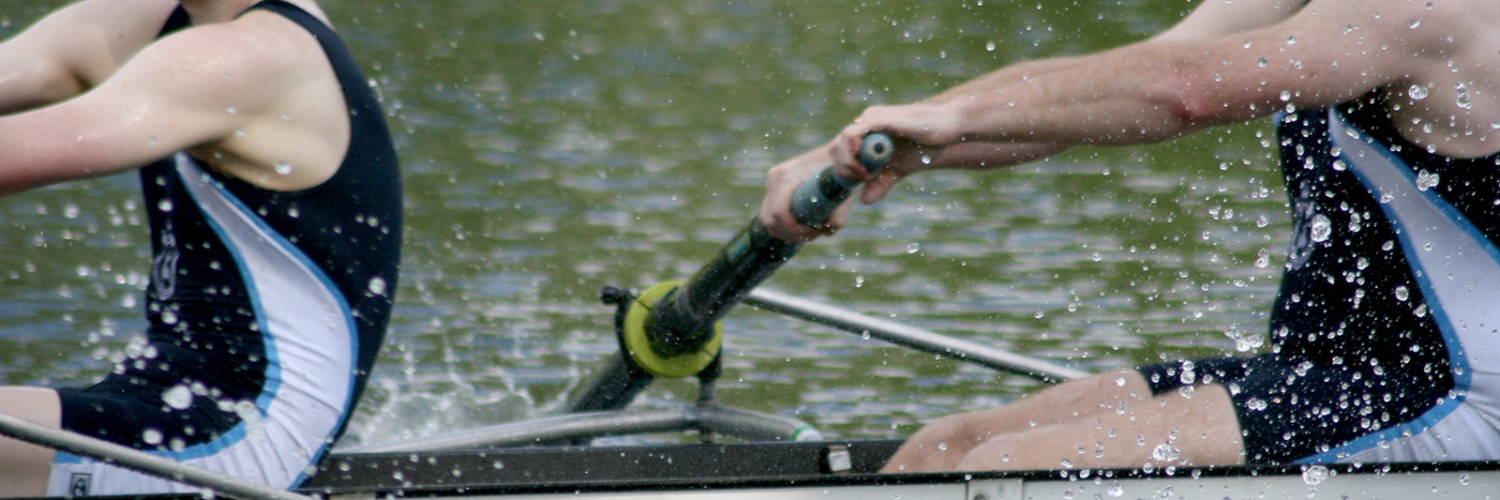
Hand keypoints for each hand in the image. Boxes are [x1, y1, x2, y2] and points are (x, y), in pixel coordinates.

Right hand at [758, 145, 854, 242]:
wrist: (835, 156)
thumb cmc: (839, 174)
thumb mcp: (843, 194)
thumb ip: (838, 215)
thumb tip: (826, 231)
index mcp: (786, 177)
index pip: (779, 211)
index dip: (794, 229)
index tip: (813, 231)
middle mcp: (775, 179)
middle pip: (770, 220)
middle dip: (791, 233)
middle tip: (813, 234)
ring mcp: (772, 184)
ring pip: (768, 220)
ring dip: (786, 232)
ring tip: (809, 232)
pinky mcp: (774, 189)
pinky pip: (770, 215)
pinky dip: (783, 227)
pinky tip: (801, 228)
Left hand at [829, 103, 962, 203]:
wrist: (948, 129)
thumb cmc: (925, 145)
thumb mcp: (898, 170)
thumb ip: (881, 182)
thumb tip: (864, 201)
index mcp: (867, 131)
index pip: (840, 149)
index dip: (842, 169)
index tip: (855, 184)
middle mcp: (866, 121)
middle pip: (837, 144)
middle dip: (842, 168)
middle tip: (858, 182)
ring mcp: (873, 118)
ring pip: (843, 138)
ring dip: (848, 162)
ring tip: (863, 177)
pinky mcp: (881, 118)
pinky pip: (855, 133)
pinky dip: (855, 153)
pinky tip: (866, 169)